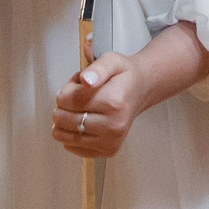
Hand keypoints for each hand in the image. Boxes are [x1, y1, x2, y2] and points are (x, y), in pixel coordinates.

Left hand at [52, 21, 208, 159]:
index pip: (65, 100)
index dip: (65, 89)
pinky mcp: (108, 150)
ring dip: (66, 120)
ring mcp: (110, 140)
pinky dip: (71, 136)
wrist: (145, 89)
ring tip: (85, 107)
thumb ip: (94, 67)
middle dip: (64, 104)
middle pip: (63, 118)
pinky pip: (74, 148)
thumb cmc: (124, 73)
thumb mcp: (110, 59)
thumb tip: (84, 80)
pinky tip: (84, 122)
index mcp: (112, 101)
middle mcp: (112, 124)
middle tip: (83, 94)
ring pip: (65, 134)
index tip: (79, 82)